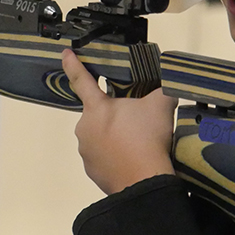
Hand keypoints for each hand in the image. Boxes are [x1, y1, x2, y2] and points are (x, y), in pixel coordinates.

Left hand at [61, 49, 177, 194]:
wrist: (144, 181)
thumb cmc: (147, 139)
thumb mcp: (161, 105)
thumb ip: (163, 89)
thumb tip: (169, 85)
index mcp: (96, 108)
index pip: (81, 79)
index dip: (72, 64)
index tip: (65, 53)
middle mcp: (84, 128)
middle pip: (99, 114)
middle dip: (115, 114)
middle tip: (137, 122)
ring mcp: (85, 151)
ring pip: (100, 137)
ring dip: (115, 136)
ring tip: (137, 144)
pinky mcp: (91, 170)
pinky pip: (102, 157)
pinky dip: (114, 156)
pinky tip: (131, 158)